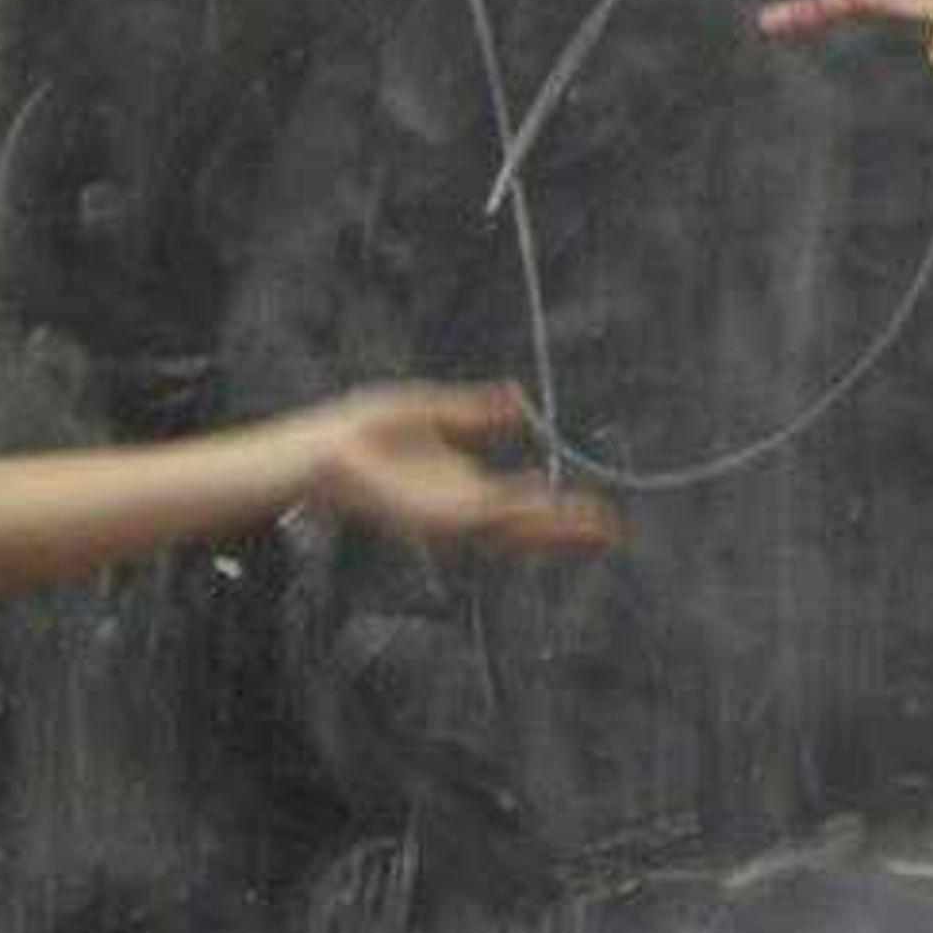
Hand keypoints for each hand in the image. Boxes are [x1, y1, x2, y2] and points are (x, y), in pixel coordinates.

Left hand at [292, 383, 617, 553]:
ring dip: (555, 528)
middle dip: (570, 529)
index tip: (600, 513)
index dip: (563, 510)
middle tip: (613, 532)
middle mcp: (463, 511)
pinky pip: (483, 515)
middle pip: (529, 527)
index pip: (525, 505)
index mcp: (465, 490)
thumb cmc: (360, 431)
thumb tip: (519, 400)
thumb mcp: (433, 410)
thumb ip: (476, 411)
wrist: (318, 450)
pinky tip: (545, 504)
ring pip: (515, 528)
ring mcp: (448, 517)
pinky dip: (516, 512)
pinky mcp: (430, 516)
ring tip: (597, 529)